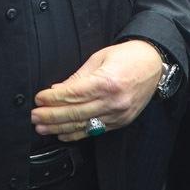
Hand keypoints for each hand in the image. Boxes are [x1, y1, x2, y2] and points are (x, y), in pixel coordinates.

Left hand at [31, 40, 161, 141]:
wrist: (155, 64)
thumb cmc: (128, 56)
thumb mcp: (100, 58)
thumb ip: (78, 77)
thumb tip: (57, 90)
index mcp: (106, 82)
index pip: (73, 95)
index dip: (53, 99)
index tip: (38, 98)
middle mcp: (113, 101)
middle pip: (75, 113)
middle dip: (51, 115)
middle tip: (34, 116)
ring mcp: (118, 114)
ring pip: (83, 125)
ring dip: (59, 127)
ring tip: (42, 127)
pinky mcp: (121, 121)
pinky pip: (95, 131)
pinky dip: (77, 133)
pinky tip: (62, 133)